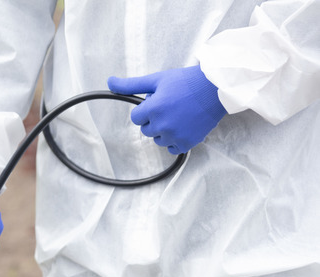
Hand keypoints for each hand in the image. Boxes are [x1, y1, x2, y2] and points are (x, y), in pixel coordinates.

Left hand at [108, 65, 226, 154]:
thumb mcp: (156, 80)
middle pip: (146, 129)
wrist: (216, 88)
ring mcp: (175, 135)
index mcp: (153, 109)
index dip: (145, 109)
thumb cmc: (186, 82)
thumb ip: (131, 85)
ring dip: (163, 130)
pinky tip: (182, 127)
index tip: (157, 101)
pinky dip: (174, 140)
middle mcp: (162, 125)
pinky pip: (171, 148)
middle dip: (154, 119)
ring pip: (158, 139)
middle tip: (170, 106)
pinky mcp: (187, 142)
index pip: (136, 118)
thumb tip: (109, 82)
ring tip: (178, 115)